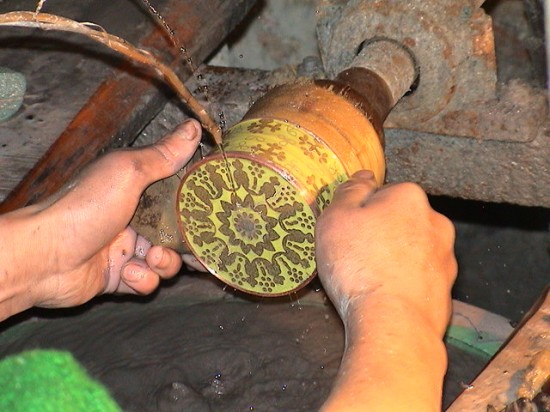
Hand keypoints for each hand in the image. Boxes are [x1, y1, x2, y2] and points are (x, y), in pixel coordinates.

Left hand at [0, 119, 200, 317]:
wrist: (44, 256)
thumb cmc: (86, 207)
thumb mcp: (128, 172)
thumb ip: (163, 155)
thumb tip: (194, 127)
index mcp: (136, 191)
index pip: (176, 196)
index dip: (195, 204)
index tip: (215, 210)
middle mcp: (133, 220)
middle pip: (176, 233)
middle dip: (187, 242)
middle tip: (196, 246)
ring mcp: (126, 250)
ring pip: (166, 261)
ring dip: (165, 262)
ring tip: (151, 258)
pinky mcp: (120, 278)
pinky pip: (146, 282)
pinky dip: (142, 279)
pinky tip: (127, 272)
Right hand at [315, 170, 456, 410]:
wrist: (393, 324)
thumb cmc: (360, 267)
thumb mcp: (336, 218)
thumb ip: (349, 191)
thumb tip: (363, 176)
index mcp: (409, 197)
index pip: (379, 194)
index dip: (358, 213)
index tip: (346, 232)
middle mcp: (435, 221)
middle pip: (397, 221)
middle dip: (378, 234)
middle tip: (354, 256)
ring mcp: (445, 256)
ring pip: (409, 249)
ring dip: (392, 257)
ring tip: (369, 279)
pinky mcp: (446, 287)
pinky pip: (417, 276)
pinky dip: (403, 281)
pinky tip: (385, 294)